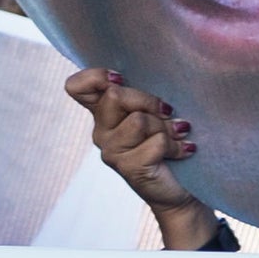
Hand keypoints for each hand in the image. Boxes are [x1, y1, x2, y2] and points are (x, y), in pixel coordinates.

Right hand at [65, 66, 218, 248]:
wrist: (180, 186)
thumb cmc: (170, 140)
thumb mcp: (157, 109)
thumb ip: (142, 93)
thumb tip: (137, 71)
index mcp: (105, 112)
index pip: (77, 87)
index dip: (96, 76)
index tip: (121, 78)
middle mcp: (102, 131)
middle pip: (114, 95)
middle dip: (149, 100)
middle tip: (167, 114)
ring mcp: (112, 152)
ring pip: (138, 120)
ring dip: (166, 126)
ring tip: (176, 136)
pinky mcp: (129, 168)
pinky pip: (155, 142)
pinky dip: (175, 145)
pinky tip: (181, 152)